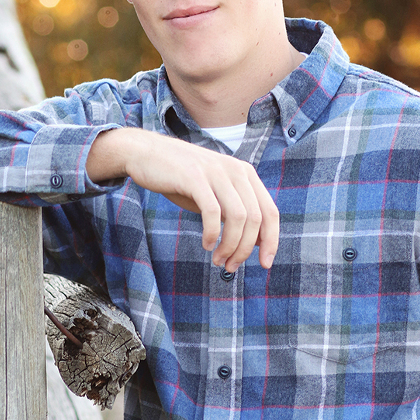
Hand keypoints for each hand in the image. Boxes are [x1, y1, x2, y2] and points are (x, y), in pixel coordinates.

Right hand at [87, 127, 278, 271]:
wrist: (147, 153)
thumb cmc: (182, 180)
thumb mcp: (215, 195)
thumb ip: (235, 213)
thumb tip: (257, 243)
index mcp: (245, 174)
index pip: (270, 212)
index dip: (271, 241)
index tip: (264, 264)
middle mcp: (236, 170)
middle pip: (255, 218)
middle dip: (245, 249)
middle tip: (230, 266)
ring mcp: (216, 172)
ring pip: (238, 217)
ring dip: (230, 245)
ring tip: (218, 260)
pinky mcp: (195, 177)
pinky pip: (213, 212)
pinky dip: (212, 233)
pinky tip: (206, 244)